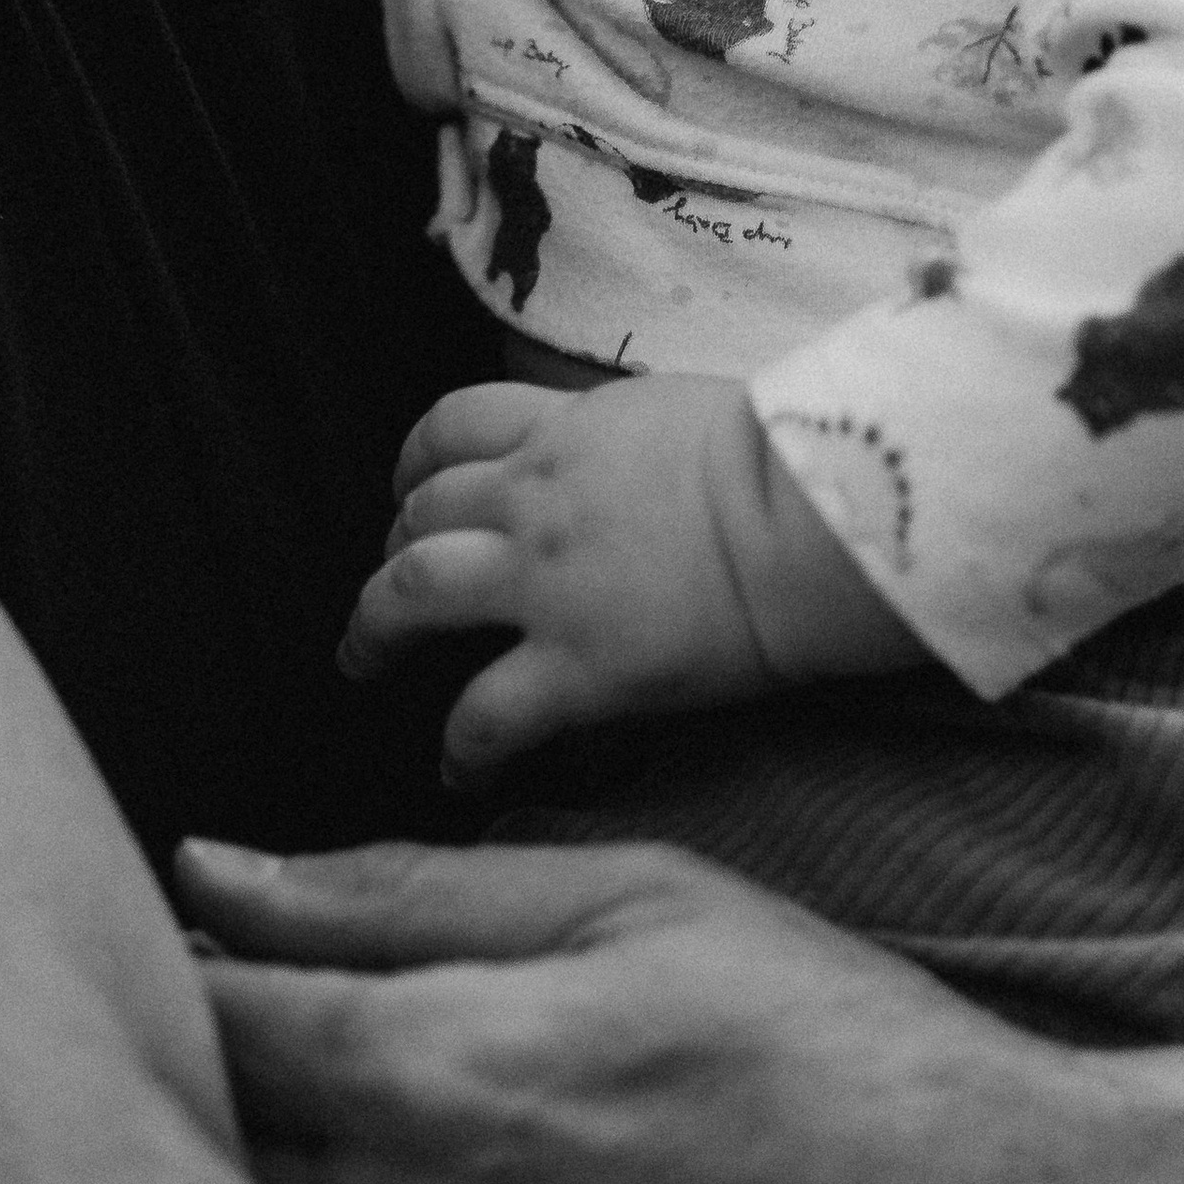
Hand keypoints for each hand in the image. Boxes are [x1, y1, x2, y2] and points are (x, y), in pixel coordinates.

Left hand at [166, 829, 1134, 1183]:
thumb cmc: (829, 1052)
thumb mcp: (635, 904)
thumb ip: (402, 894)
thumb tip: (213, 875)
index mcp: (431, 1073)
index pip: (190, 1014)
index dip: (163, 964)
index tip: (189, 936)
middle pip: (179, 1148)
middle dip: (169, 1079)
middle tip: (226, 1026)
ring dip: (232, 1181)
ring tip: (317, 1125)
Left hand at [338, 372, 918, 783]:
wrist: (820, 513)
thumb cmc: (797, 458)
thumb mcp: (695, 411)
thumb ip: (644, 438)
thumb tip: (660, 456)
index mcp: (569, 430)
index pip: (455, 427)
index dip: (417, 463)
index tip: (413, 491)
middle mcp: (536, 497)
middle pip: (419, 513)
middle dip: (390, 550)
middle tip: (388, 592)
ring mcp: (546, 581)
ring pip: (409, 593)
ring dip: (373, 630)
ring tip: (363, 662)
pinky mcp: (577, 665)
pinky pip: (485, 715)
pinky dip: (459, 748)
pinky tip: (457, 772)